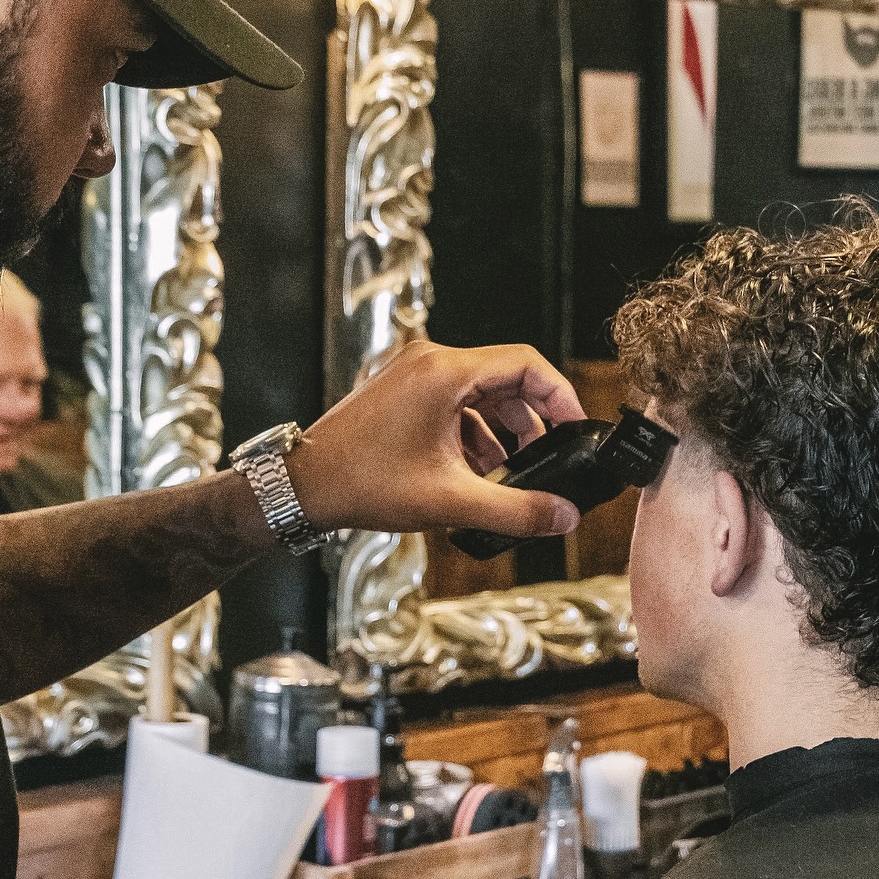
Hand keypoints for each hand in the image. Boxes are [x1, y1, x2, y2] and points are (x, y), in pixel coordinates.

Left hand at [287, 342, 586, 536]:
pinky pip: (455, 401)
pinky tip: (476, 471)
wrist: (303, 487)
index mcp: (445, 372)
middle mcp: (430, 362)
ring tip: (510, 474)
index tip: (575, 428)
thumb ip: (516, 510)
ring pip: (481, 392)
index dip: (560, 396)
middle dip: (532, 420)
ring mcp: (413, 374)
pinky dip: (474, 432)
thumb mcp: (450, 501)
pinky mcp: (402, 391)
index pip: (526, 363)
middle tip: (548, 456)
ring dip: (502, 430)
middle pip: (506, 377)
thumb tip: (564, 516)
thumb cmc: (363, 484)